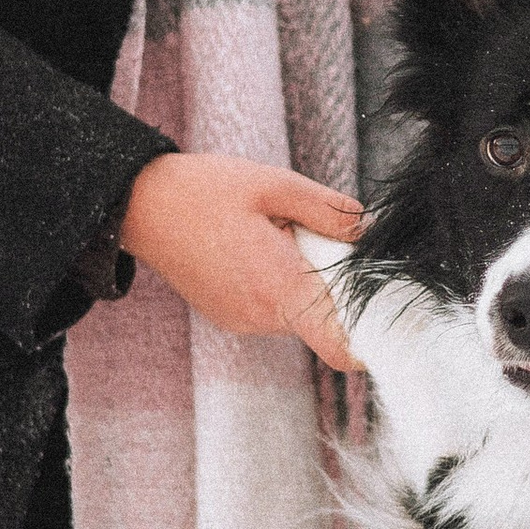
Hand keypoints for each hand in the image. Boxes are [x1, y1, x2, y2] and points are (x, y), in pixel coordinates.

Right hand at [119, 154, 365, 374]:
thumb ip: (329, 211)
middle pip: (324, 316)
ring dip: (303, 278)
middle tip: (310, 234)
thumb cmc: (203, 191)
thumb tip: (369, 233)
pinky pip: (273, 306)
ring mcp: (242, 321)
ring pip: (298, 309)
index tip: (389, 322)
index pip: (338, 344)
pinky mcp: (230, 316)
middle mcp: (260, 316)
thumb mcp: (275, 184)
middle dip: (332, 280)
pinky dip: (278, 282)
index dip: (370, 342)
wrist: (139, 206)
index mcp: (278, 287)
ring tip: (272, 234)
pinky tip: (254, 246)